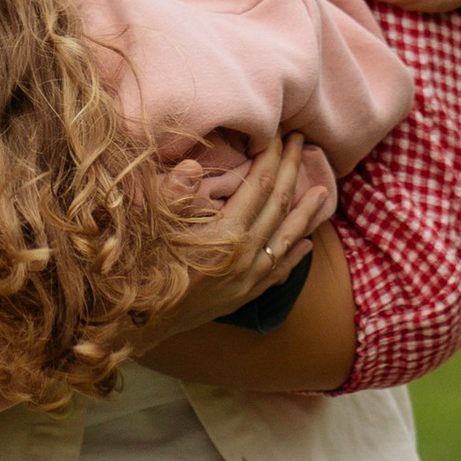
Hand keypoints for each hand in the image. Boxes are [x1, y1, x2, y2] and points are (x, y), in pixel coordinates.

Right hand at [143, 134, 330, 340]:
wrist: (137, 327)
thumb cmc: (140, 272)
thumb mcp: (149, 228)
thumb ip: (173, 196)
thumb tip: (191, 165)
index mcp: (226, 236)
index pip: (258, 186)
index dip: (270, 156)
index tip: (278, 133)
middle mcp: (246, 257)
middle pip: (278, 206)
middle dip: (291, 170)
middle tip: (301, 142)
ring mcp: (249, 279)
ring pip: (287, 239)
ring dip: (306, 212)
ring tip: (323, 191)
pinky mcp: (244, 296)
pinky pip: (279, 272)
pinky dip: (295, 255)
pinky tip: (307, 244)